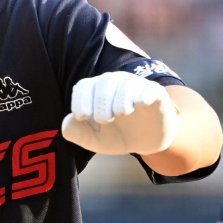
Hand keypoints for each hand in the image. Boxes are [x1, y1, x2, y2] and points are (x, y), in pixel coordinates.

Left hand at [61, 72, 180, 155]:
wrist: (148, 141)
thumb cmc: (119, 135)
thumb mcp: (95, 140)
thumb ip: (78, 134)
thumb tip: (67, 122)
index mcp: (97, 90)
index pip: (84, 86)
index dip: (80, 101)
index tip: (84, 117)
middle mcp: (116, 83)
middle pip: (104, 81)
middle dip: (101, 104)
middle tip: (105, 121)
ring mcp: (136, 86)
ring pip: (125, 83)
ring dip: (119, 101)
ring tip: (121, 114)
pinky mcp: (155, 93)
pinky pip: (148, 89)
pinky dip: (142, 96)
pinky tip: (139, 105)